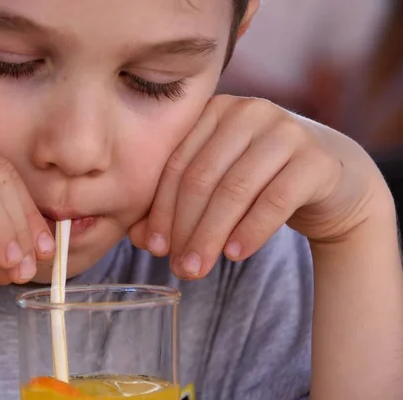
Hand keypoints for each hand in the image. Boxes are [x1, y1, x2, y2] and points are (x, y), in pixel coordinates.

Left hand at [130, 95, 385, 278]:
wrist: (330, 182)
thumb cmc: (261, 183)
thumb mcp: (217, 187)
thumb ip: (176, 205)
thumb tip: (138, 238)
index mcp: (215, 111)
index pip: (177, 164)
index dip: (160, 209)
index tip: (153, 247)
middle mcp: (248, 112)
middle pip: (202, 178)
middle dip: (184, 228)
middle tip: (178, 267)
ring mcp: (285, 131)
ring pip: (234, 190)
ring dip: (211, 236)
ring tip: (198, 269)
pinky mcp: (315, 159)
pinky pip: (274, 200)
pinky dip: (250, 231)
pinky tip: (235, 255)